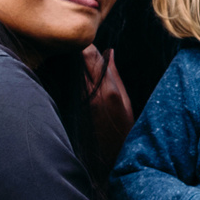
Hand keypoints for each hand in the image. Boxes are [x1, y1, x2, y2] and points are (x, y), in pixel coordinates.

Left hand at [84, 47, 132, 168]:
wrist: (109, 161)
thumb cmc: (123, 132)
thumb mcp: (126, 102)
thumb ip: (115, 76)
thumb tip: (109, 53)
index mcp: (107, 90)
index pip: (90, 56)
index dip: (86, 45)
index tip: (86, 38)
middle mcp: (91, 93)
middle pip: (78, 62)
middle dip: (79, 51)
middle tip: (78, 41)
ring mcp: (80, 101)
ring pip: (73, 72)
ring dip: (75, 63)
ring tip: (77, 55)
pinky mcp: (74, 107)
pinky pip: (72, 84)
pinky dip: (74, 76)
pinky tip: (75, 74)